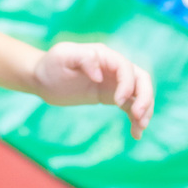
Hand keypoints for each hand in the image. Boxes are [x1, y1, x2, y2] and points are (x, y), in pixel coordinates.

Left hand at [32, 42, 154, 138]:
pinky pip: (130, 105)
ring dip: (145, 109)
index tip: (116, 102)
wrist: (42, 78)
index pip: (125, 67)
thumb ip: (83, 58)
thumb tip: (100, 74)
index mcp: (103, 55)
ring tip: (140, 128)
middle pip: (140, 78)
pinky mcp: (111, 95)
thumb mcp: (62, 57)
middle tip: (138, 116)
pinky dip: (136, 118)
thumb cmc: (50, 65)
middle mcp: (113, 67)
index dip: (127, 85)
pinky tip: (136, 133)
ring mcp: (114, 81)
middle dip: (145, 97)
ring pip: (140, 93)